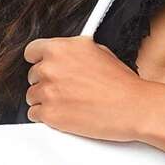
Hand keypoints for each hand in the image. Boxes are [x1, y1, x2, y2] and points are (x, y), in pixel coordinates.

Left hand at [23, 35, 149, 141]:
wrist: (133, 107)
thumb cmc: (121, 83)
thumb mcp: (98, 51)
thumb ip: (73, 51)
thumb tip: (64, 55)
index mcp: (61, 48)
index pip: (32, 51)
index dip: (40, 60)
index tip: (44, 66)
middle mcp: (50, 67)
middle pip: (32, 75)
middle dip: (46, 82)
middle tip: (65, 89)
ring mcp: (48, 92)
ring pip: (32, 96)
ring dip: (45, 100)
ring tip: (68, 103)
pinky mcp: (49, 114)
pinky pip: (34, 115)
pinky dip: (46, 116)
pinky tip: (64, 114)